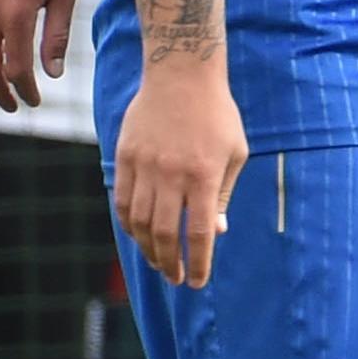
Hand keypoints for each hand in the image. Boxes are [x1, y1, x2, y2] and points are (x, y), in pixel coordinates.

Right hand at [112, 68, 246, 286]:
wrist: (182, 75)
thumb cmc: (217, 116)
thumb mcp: (234, 153)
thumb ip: (222, 194)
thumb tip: (216, 232)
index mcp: (204, 175)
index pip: (199, 232)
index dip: (199, 262)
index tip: (198, 282)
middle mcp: (172, 174)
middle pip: (165, 233)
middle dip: (170, 263)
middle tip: (176, 278)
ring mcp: (144, 166)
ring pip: (140, 221)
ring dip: (148, 248)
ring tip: (159, 262)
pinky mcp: (125, 157)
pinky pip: (123, 201)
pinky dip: (129, 224)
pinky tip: (138, 236)